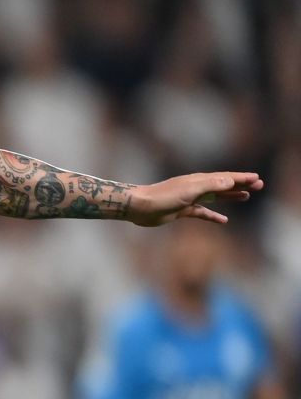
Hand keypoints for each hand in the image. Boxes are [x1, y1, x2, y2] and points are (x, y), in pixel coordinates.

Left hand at [127, 171, 262, 226]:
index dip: (241, 177)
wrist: (140, 207)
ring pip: (215, 197)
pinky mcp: (182, 211)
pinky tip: (224, 220)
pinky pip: (202, 213)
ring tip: (246, 196)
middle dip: (240, 184)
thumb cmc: (163, 197)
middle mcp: (196, 187)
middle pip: (223, 185)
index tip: (257, 178)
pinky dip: (213, 215)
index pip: (225, 177)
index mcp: (199, 180)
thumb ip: (210, 185)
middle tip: (259, 185)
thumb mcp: (190, 190)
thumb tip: (230, 180)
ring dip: (230, 196)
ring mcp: (189, 199)